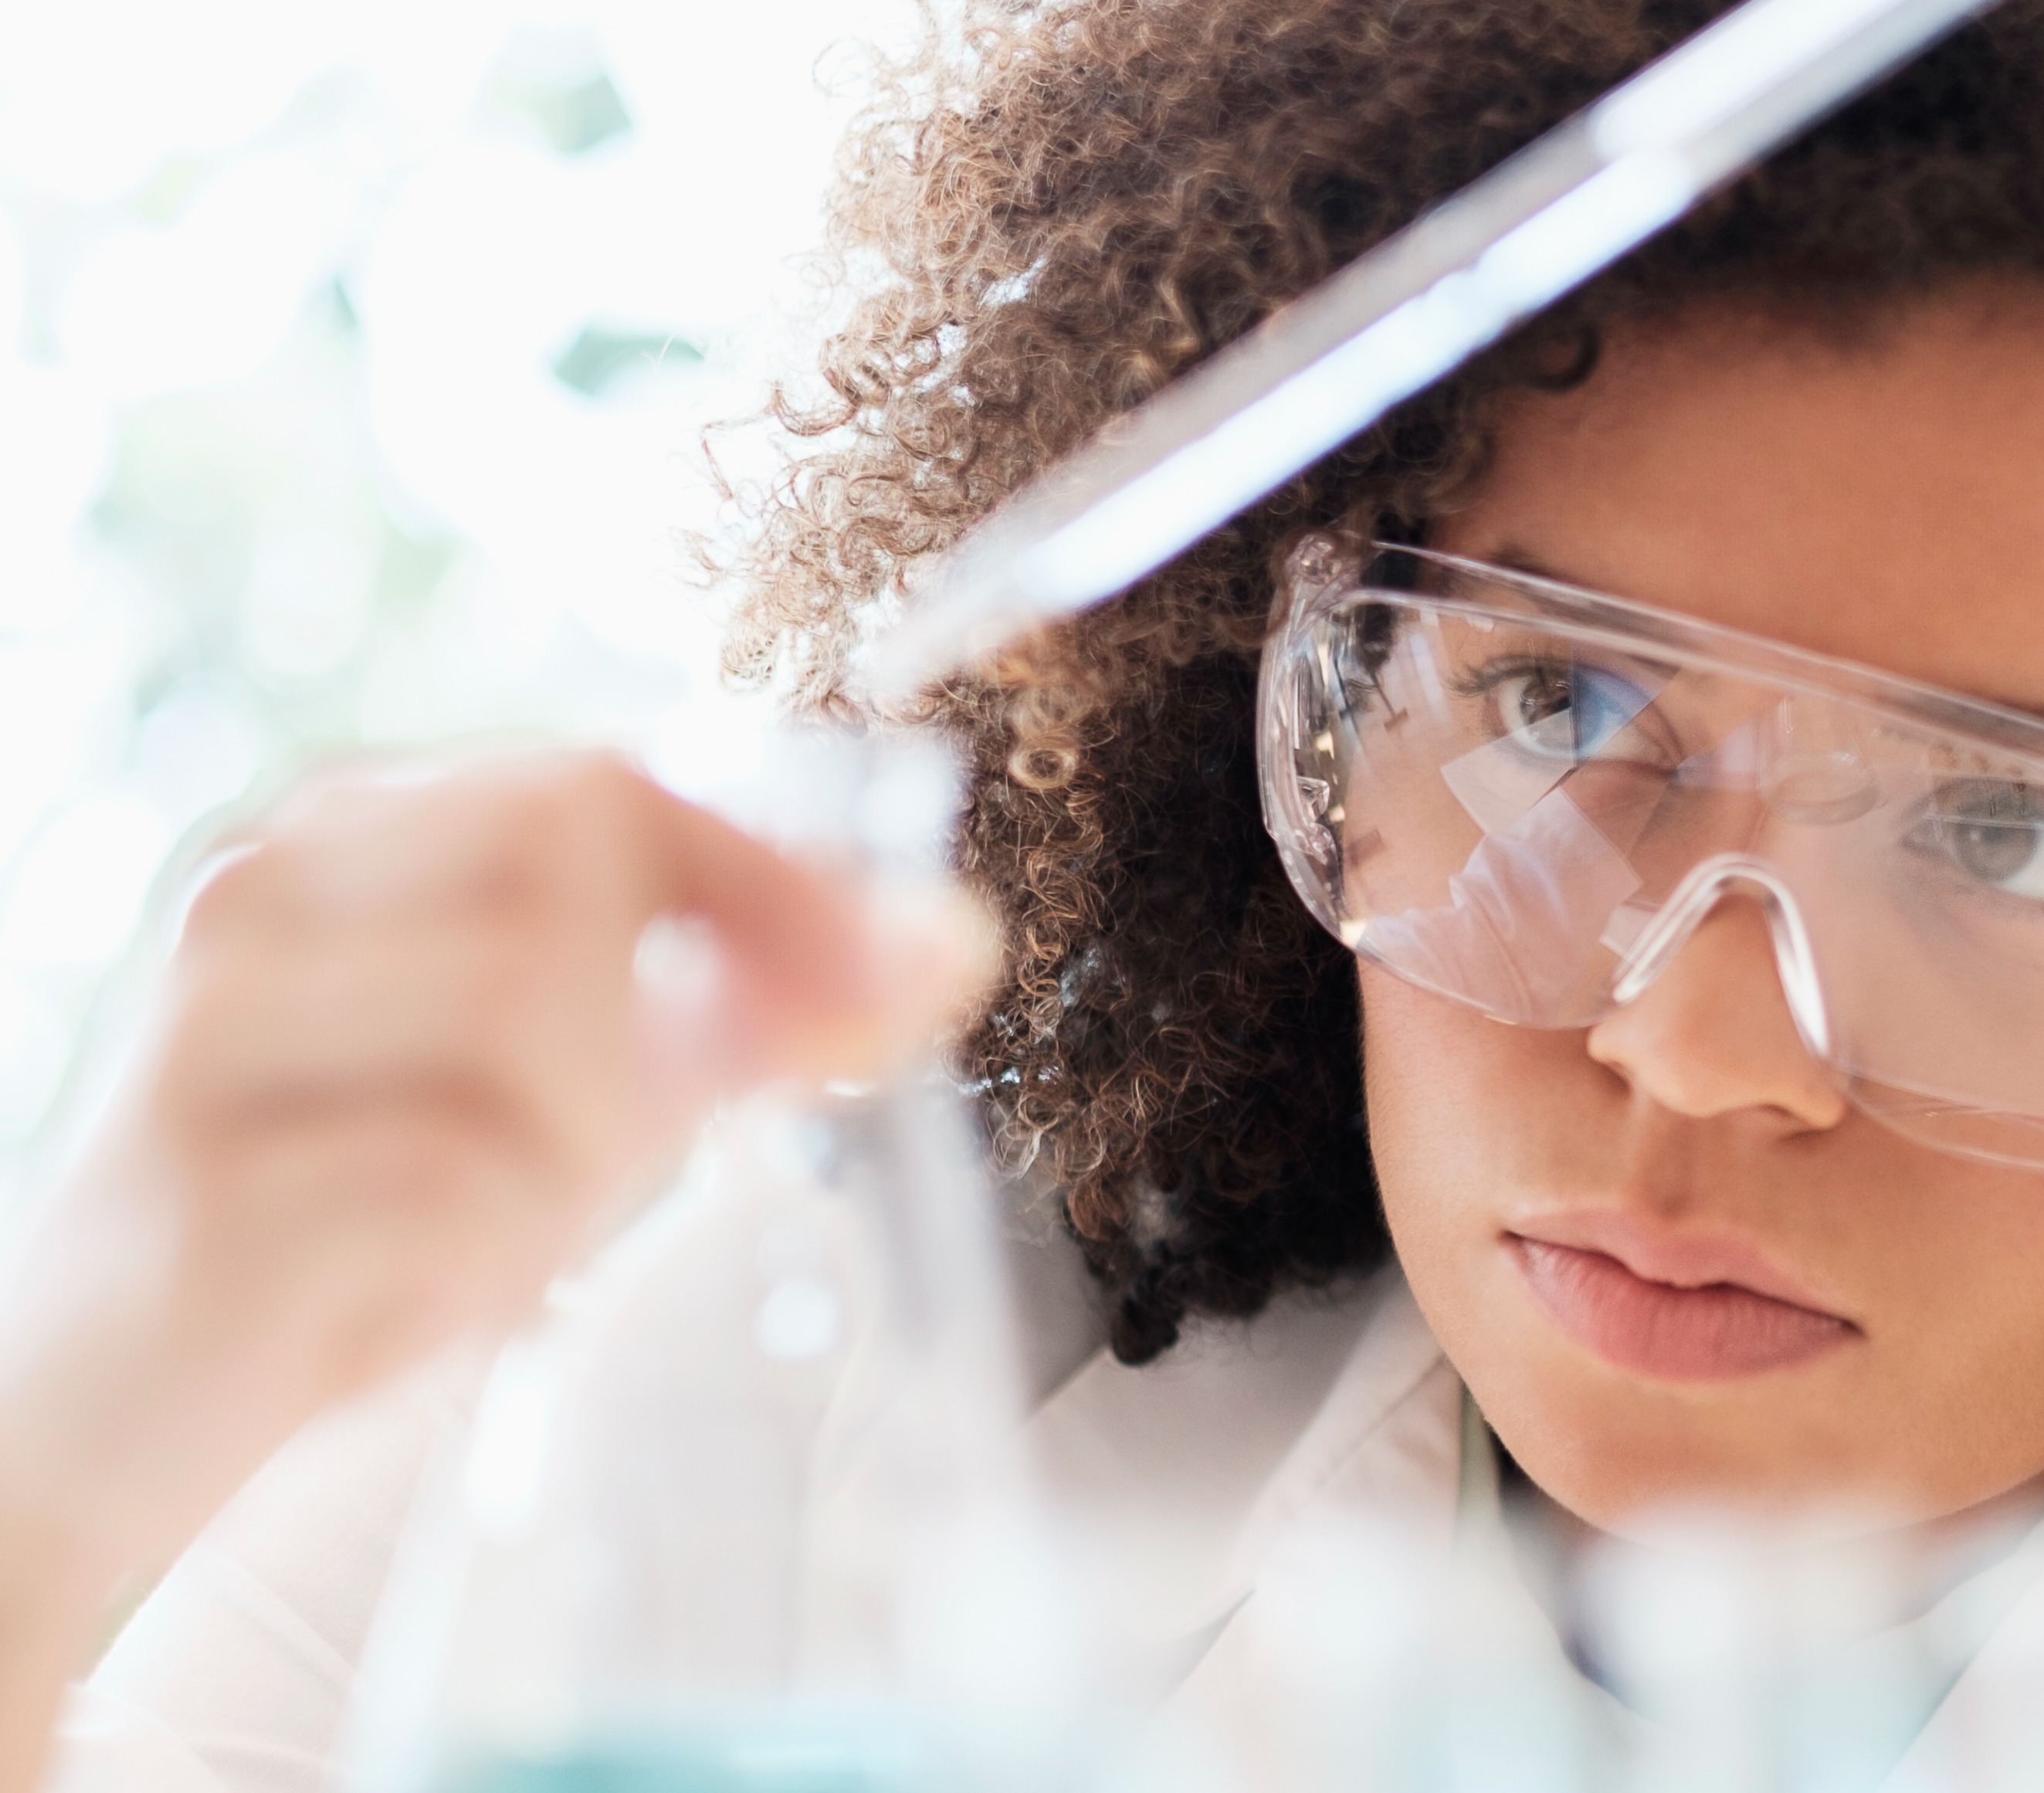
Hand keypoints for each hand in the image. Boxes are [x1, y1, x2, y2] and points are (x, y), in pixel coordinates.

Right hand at [0, 750, 989, 1589]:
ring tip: (481, 1242)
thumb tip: (951, 937)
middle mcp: (257, 901)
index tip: (907, 971)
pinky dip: (487, 1267)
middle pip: (582, 861)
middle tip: (625, 1153)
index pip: (611, 782)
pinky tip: (406, 1307)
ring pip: (537, 1029)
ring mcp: (214, 1038)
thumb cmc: (339, 1235)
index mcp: (337, 842)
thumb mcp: (556, 1100)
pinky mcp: (209, 1193)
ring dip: (572, 1165)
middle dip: (671, 1020)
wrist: (71, 1430)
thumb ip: (736, 1014)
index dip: (781, 876)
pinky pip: (462, 1194)